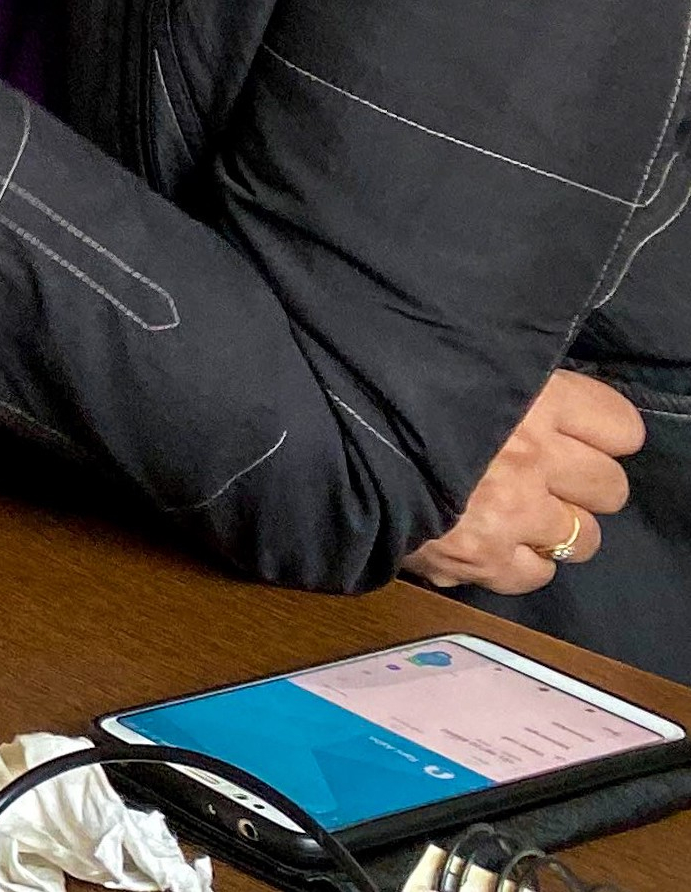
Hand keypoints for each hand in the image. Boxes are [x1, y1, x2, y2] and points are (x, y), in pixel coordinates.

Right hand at [404, 371, 643, 594]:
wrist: (318, 438)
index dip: (600, 435)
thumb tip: (530, 399)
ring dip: (557, 529)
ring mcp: (513, 513)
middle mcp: (535, 457)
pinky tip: (497, 547)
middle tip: (547, 479)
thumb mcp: (451, 363)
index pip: (621, 428)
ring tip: (523, 517)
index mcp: (534, 398)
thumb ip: (499, 383)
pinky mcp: (482, 558)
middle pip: (609, 486)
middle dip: (582, 485)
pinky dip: (522, 564)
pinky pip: (536, 575)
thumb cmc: (382, 389)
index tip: (574, 434)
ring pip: (584, 538)